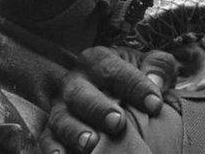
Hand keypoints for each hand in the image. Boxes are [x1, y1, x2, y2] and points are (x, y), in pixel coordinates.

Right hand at [38, 47, 178, 152]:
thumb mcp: (150, 66)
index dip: (135, 86)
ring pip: (61, 118)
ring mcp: (61, 107)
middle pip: (81, 94)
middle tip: (118, 123)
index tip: (155, 104)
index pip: (113, 70)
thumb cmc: (137, 81)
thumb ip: (158, 66)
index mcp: (97, 60)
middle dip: (98, 108)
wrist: (122, 97)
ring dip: (75, 132)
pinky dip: (53, 148)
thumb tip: (156, 81)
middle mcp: (74, 82)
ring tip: (91, 144)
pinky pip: (47, 139)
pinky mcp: (52, 130)